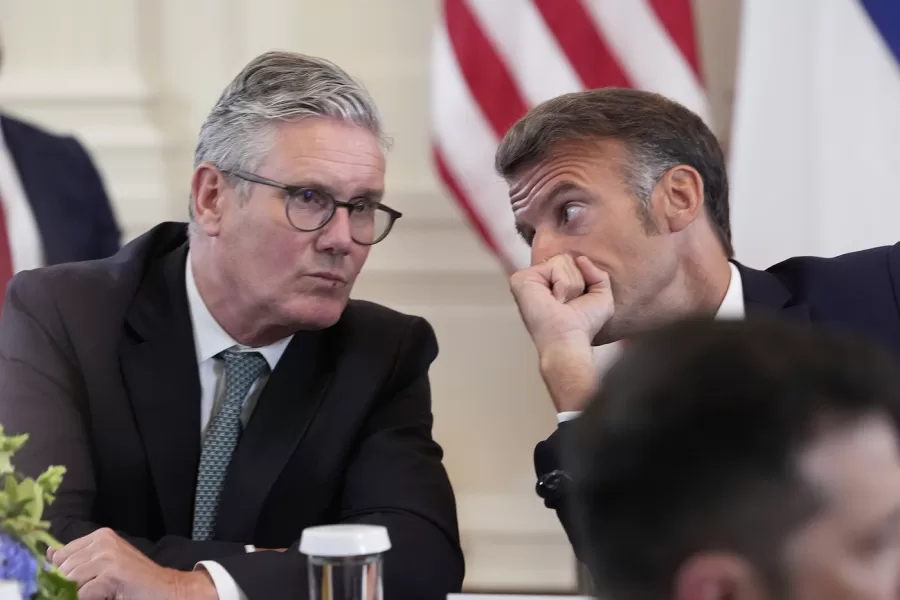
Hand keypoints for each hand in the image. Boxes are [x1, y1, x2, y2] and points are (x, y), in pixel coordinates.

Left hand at [48, 528, 216, 599]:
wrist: (166, 588)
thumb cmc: (135, 580)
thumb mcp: (104, 564)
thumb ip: (78, 557)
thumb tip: (49, 553)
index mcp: (100, 536)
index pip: (61, 554)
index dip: (60, 573)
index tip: (70, 584)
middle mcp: (103, 541)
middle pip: (62, 568)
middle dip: (67, 585)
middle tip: (89, 591)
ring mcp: (107, 556)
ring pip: (70, 581)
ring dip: (77, 593)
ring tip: (97, 593)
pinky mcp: (111, 573)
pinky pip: (82, 592)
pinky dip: (87, 599)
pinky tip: (104, 597)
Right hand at [509, 254, 613, 352]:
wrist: (569, 340)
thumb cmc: (583, 326)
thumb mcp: (601, 296)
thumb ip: (598, 274)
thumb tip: (580, 258)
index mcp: (551, 282)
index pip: (572, 262)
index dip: (581, 281)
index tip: (574, 303)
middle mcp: (538, 279)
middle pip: (568, 259)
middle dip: (577, 283)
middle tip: (566, 305)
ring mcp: (528, 278)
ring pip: (563, 261)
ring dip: (570, 286)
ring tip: (560, 305)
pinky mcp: (522, 278)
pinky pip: (554, 265)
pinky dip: (561, 285)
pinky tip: (553, 301)